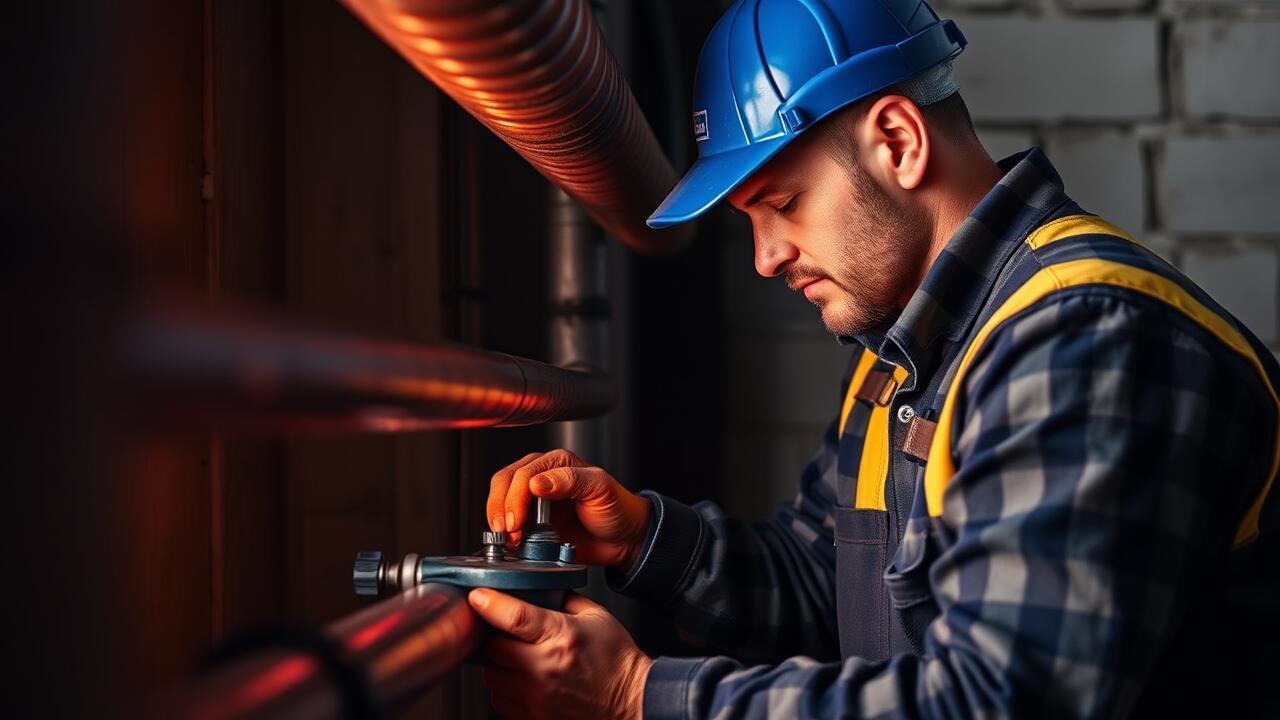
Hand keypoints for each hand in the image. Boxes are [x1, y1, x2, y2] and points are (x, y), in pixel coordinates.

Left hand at [469, 589, 651, 719]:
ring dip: (499, 662)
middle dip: (496, 635)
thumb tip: (538, 587)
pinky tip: (521, 677)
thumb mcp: (597, 616)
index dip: (489, 603)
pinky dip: (504, 686)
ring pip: (492, 674)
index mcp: (561, 637)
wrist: (631, 701)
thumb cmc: (617, 662)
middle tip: (508, 631)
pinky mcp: (533, 716)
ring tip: (518, 656)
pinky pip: (499, 698)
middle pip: (494, 646)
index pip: (513, 617)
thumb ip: (564, 598)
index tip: (478, 596)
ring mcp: (537, 696)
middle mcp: (545, 668)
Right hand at [487, 450, 649, 567]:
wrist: (624, 540)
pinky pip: (508, 524)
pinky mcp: (532, 523)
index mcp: (556, 463)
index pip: (523, 473)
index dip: (515, 498)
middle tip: (508, 531)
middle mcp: (540, 477)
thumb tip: (536, 482)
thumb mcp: (600, 488)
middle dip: (501, 508)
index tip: (517, 521)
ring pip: (500, 502)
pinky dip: (504, 534)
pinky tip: (510, 544)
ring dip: (499, 521)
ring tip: (509, 540)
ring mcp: (533, 501)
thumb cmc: (617, 509)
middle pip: (504, 483)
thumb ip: (570, 480)